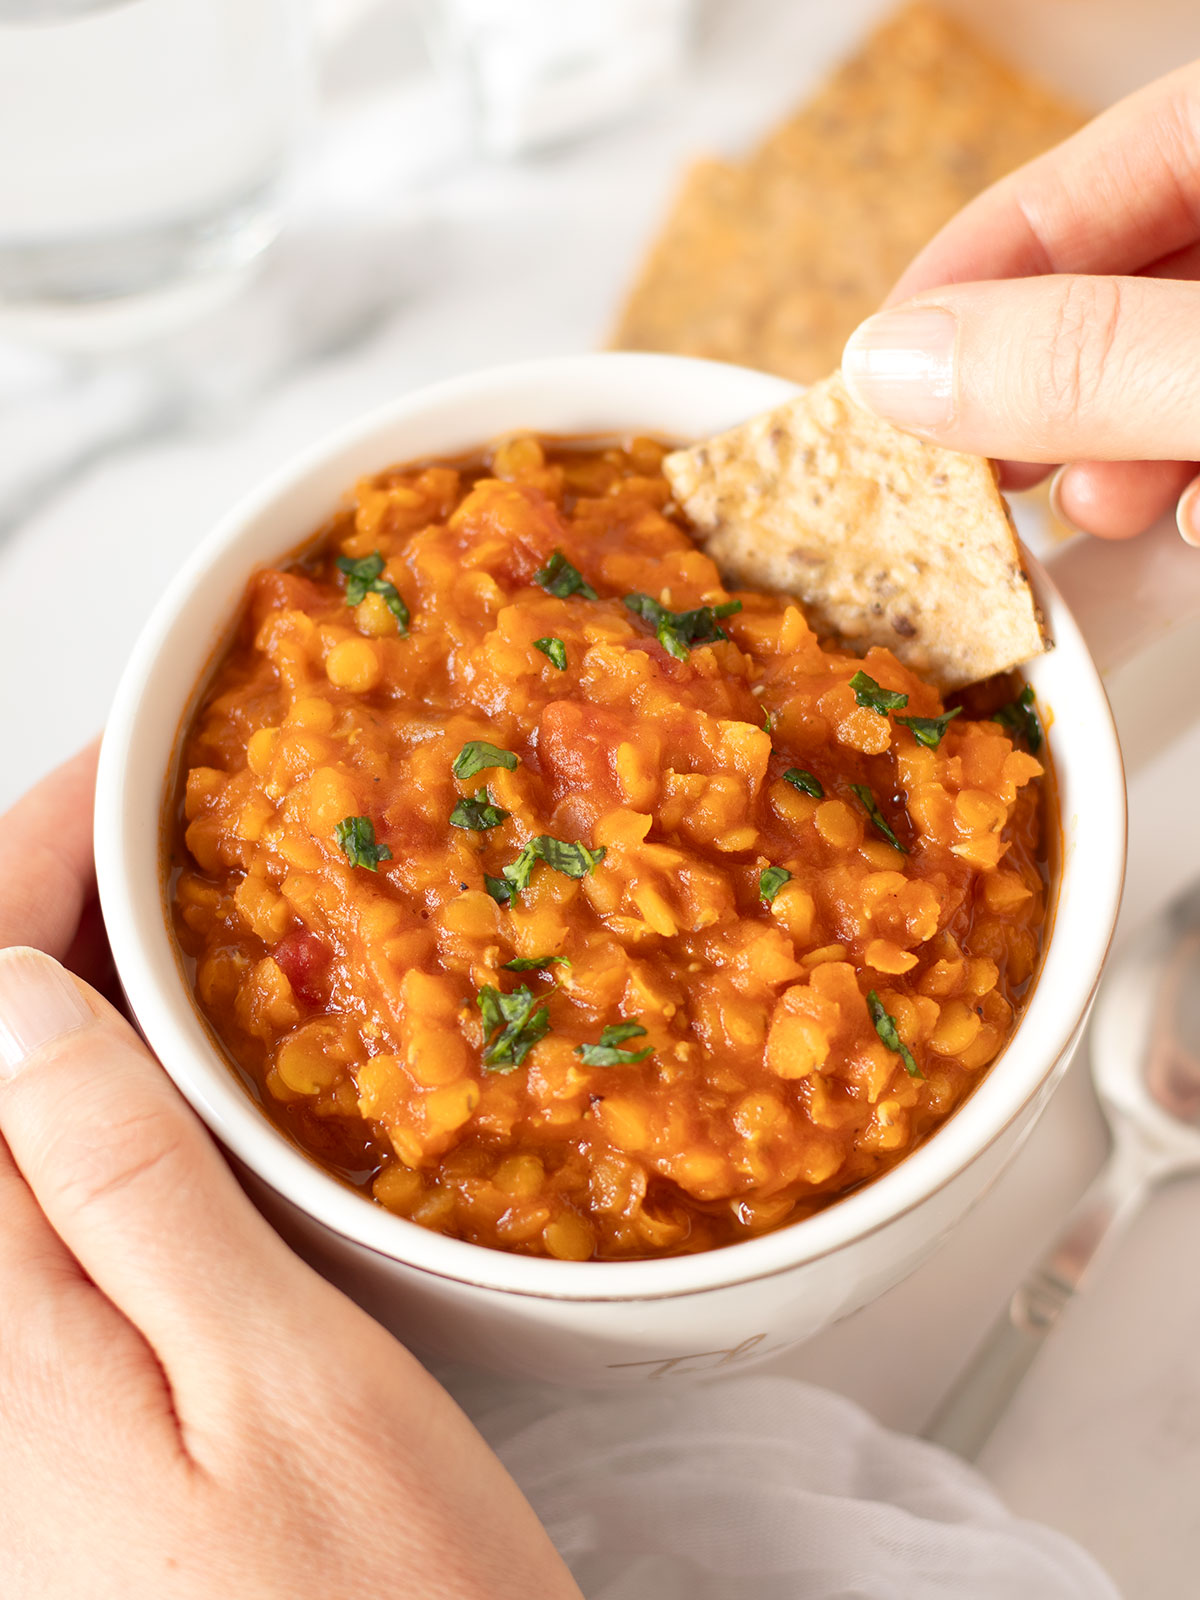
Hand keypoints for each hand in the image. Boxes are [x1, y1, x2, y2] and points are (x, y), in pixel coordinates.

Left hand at [0, 747, 581, 1599]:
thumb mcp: (275, 1382)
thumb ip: (119, 1185)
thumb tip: (14, 999)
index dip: (27, 870)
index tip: (128, 778)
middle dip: (36, 908)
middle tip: (153, 817)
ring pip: (0, 1115)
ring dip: (64, 986)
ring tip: (168, 898)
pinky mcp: (44, 1400)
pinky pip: (33, 1187)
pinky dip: (90, 1083)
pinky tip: (167, 1052)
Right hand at [840, 60, 1199, 543]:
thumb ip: (1089, 358)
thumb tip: (902, 364)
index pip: (1101, 165)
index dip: (976, 262)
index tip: (883, 361)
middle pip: (1129, 270)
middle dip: (1042, 378)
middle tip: (977, 460)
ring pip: (1174, 360)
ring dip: (1116, 447)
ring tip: (1097, 507)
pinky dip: (1189, 477)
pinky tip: (1187, 521)